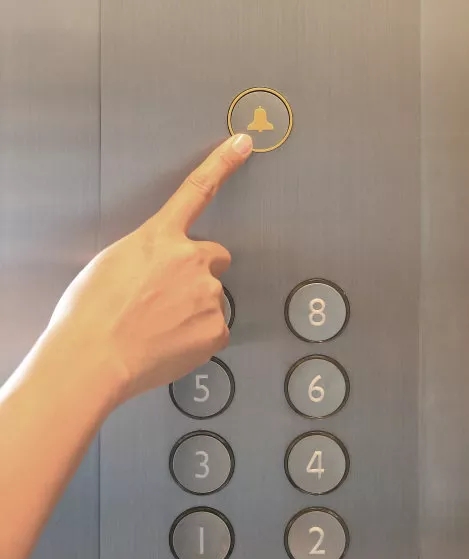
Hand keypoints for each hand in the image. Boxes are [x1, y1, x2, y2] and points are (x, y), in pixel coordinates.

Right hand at [47, 133, 252, 403]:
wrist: (95, 356)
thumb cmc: (90, 311)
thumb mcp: (112, 264)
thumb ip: (147, 255)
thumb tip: (160, 268)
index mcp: (161, 238)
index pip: (196, 191)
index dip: (222, 164)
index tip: (243, 143)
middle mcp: (192, 260)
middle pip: (214, 258)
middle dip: (199, 271)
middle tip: (169, 296)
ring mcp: (208, 294)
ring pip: (211, 296)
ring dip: (195, 307)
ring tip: (161, 327)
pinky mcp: (216, 329)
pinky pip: (214, 328)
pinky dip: (199, 336)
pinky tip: (172, 344)